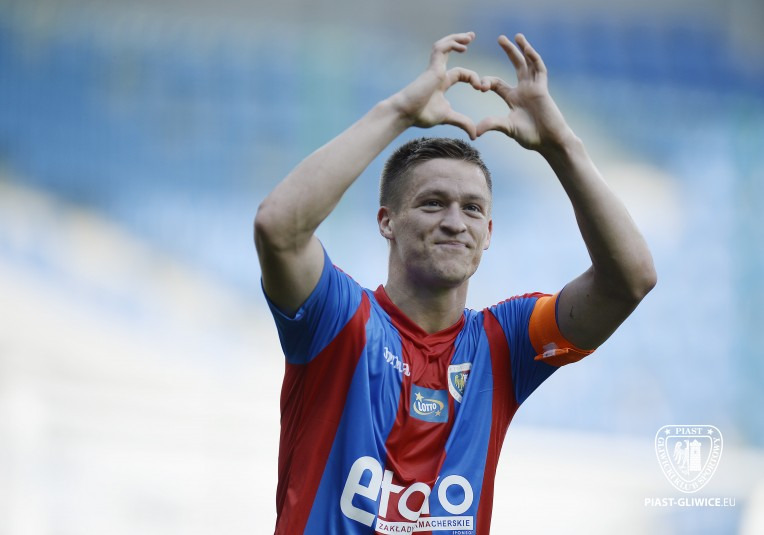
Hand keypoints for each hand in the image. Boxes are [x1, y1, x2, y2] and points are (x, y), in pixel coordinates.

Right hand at [390, 32, 486, 139]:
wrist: (405, 113)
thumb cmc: (421, 115)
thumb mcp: (449, 117)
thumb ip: (463, 122)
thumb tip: (475, 135)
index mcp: (442, 83)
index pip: (460, 74)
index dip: (472, 78)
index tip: (481, 88)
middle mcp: (438, 73)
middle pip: (449, 52)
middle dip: (460, 42)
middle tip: (471, 37)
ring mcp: (434, 69)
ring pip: (444, 46)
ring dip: (456, 38)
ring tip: (469, 36)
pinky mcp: (432, 67)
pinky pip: (441, 49)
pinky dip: (452, 44)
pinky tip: (463, 46)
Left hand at [476, 34, 573, 150]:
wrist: (550, 141)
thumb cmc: (531, 136)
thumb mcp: (508, 128)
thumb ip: (492, 124)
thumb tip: (475, 132)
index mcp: (513, 98)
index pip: (497, 83)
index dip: (486, 82)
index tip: (479, 86)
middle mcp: (524, 89)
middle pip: (516, 65)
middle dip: (509, 51)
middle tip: (500, 38)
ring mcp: (534, 88)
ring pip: (529, 64)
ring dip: (524, 49)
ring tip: (517, 36)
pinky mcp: (543, 89)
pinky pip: (539, 70)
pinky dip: (533, 59)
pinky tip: (527, 49)